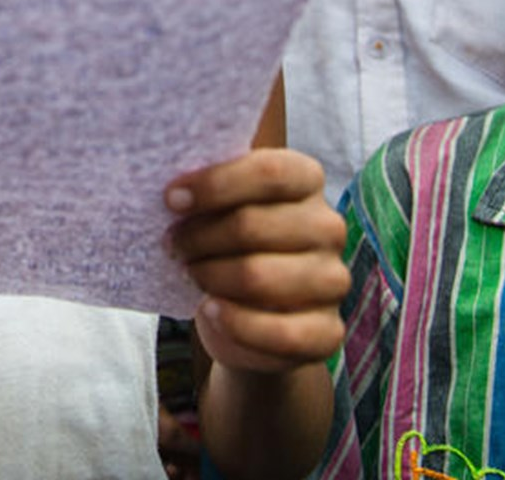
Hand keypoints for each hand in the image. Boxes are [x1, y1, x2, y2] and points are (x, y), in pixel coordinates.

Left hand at [166, 148, 347, 374]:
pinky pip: (279, 331)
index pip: (270, 173)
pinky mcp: (327, 330)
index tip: (171, 198)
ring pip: (258, 276)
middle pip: (252, 225)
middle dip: (199, 236)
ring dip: (210, 276)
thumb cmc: (230, 245)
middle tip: (174, 244)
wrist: (251, 315)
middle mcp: (328, 228)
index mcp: (307, 181)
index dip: (215, 184)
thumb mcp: (223, 207)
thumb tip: (177, 191)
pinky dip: (234, 323)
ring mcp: (333, 280)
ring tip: (191, 273)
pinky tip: (211, 310)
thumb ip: (211, 189)